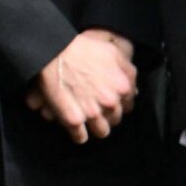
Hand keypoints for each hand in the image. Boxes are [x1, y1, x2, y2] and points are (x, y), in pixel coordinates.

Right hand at [25, 29, 137, 143]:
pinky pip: (80, 137)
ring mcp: (92, 113)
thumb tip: (133, 88)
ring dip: (95, 127)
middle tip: (95, 108)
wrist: (52, 51)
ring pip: (101, 131)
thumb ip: (127, 70)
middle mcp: (110, 102)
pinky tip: (75, 130)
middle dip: (107, 116)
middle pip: (115, 120)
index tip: (109, 102)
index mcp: (123, 87)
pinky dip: (78, 135)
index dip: (118, 104)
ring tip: (86, 120)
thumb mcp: (112, 52)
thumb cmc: (80, 48)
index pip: (128, 106)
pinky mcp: (73, 120)